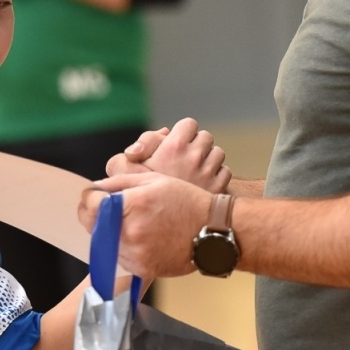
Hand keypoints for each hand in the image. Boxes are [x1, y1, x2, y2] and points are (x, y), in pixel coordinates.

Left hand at [78, 172, 213, 278]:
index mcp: (133, 204)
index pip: (90, 203)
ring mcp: (136, 253)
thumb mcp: (153, 180)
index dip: (90, 198)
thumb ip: (119, 182)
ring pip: (103, 243)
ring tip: (133, 224)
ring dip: (109, 233)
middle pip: (92, 225)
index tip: (96, 198)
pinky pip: (119, 258)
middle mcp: (131, 230)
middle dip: (96, 215)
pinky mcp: (141, 268)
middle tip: (111, 211)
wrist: (213, 230)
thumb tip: (94, 189)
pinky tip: (142, 239)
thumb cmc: (186, 202)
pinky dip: (123, 249)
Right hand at [107, 118, 230, 192]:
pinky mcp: (219, 187)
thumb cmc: (138, 194)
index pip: (189, 124)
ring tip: (194, 172)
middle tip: (184, 159)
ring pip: (217, 154)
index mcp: (174, 147)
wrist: (156, 225)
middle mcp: (194, 156)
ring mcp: (209, 172)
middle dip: (197, 145)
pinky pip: (224, 172)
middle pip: (206, 137)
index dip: (183, 132)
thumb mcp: (125, 165)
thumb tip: (166, 132)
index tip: (176, 144)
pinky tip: (202, 184)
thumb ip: (144, 143)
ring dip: (208, 160)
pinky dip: (216, 176)